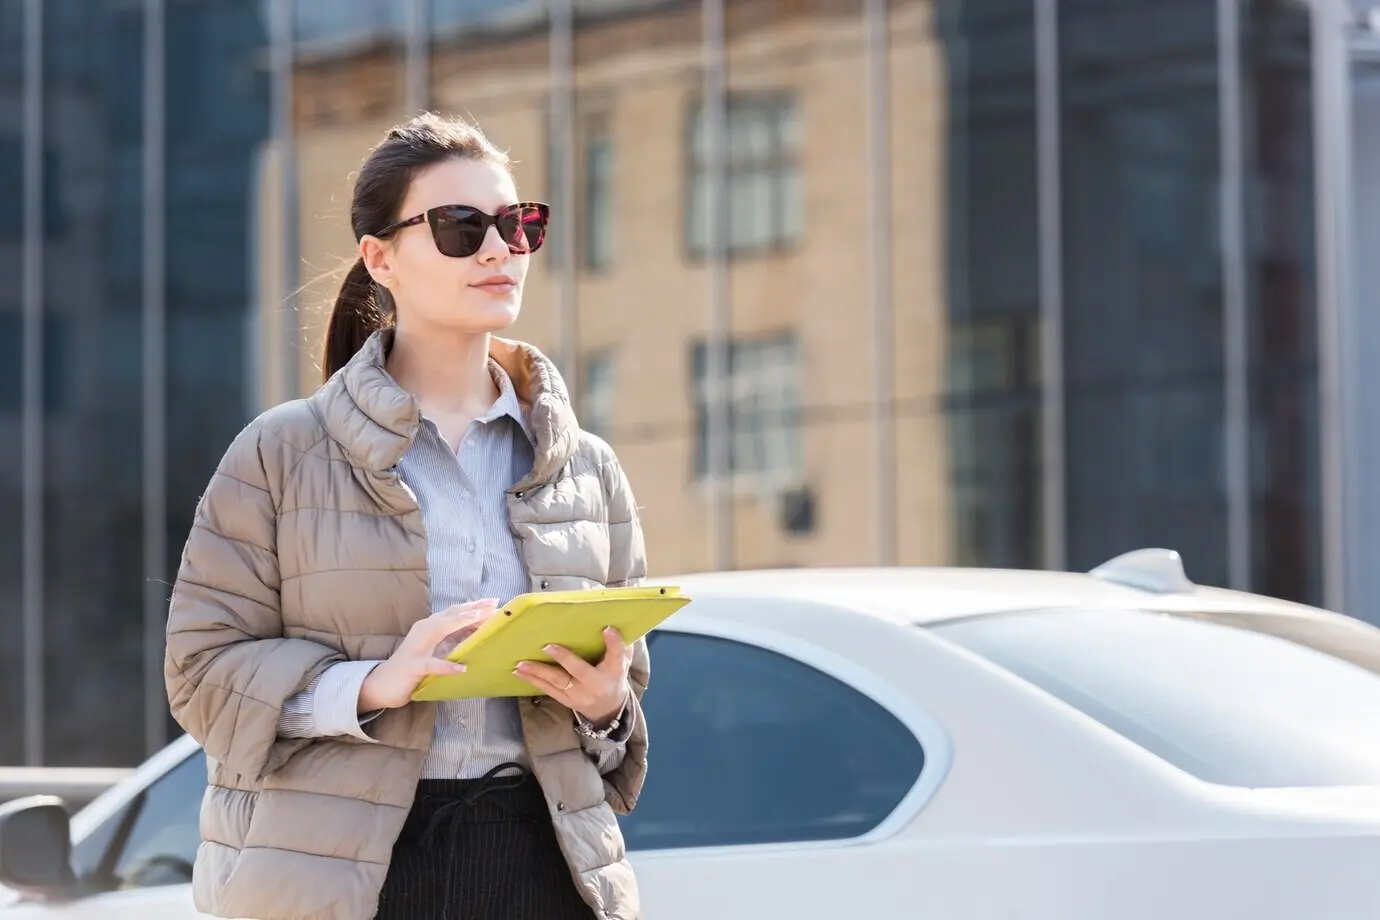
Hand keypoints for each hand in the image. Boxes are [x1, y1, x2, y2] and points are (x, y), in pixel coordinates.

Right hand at [358, 599, 498, 711]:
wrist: (382, 684)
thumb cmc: (413, 666)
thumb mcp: (435, 650)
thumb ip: (453, 640)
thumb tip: (479, 632)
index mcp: (429, 627)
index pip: (454, 612)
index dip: (474, 606)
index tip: (495, 603)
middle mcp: (423, 631)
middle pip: (450, 615)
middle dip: (472, 608)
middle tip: (494, 604)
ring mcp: (416, 647)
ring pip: (439, 629)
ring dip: (459, 622)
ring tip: (479, 618)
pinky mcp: (412, 666)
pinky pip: (431, 664)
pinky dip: (447, 666)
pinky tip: (462, 668)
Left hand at [514, 627, 633, 726]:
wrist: (608, 708)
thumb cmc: (613, 675)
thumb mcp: (622, 660)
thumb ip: (619, 643)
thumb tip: (611, 617)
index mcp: (614, 670)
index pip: (616, 655)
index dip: (613, 642)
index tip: (607, 629)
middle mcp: (597, 684)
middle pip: (580, 671)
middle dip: (564, 658)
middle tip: (548, 646)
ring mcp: (579, 694)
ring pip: (558, 681)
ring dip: (538, 671)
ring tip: (521, 663)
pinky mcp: (566, 700)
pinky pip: (548, 690)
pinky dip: (533, 680)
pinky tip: (519, 672)